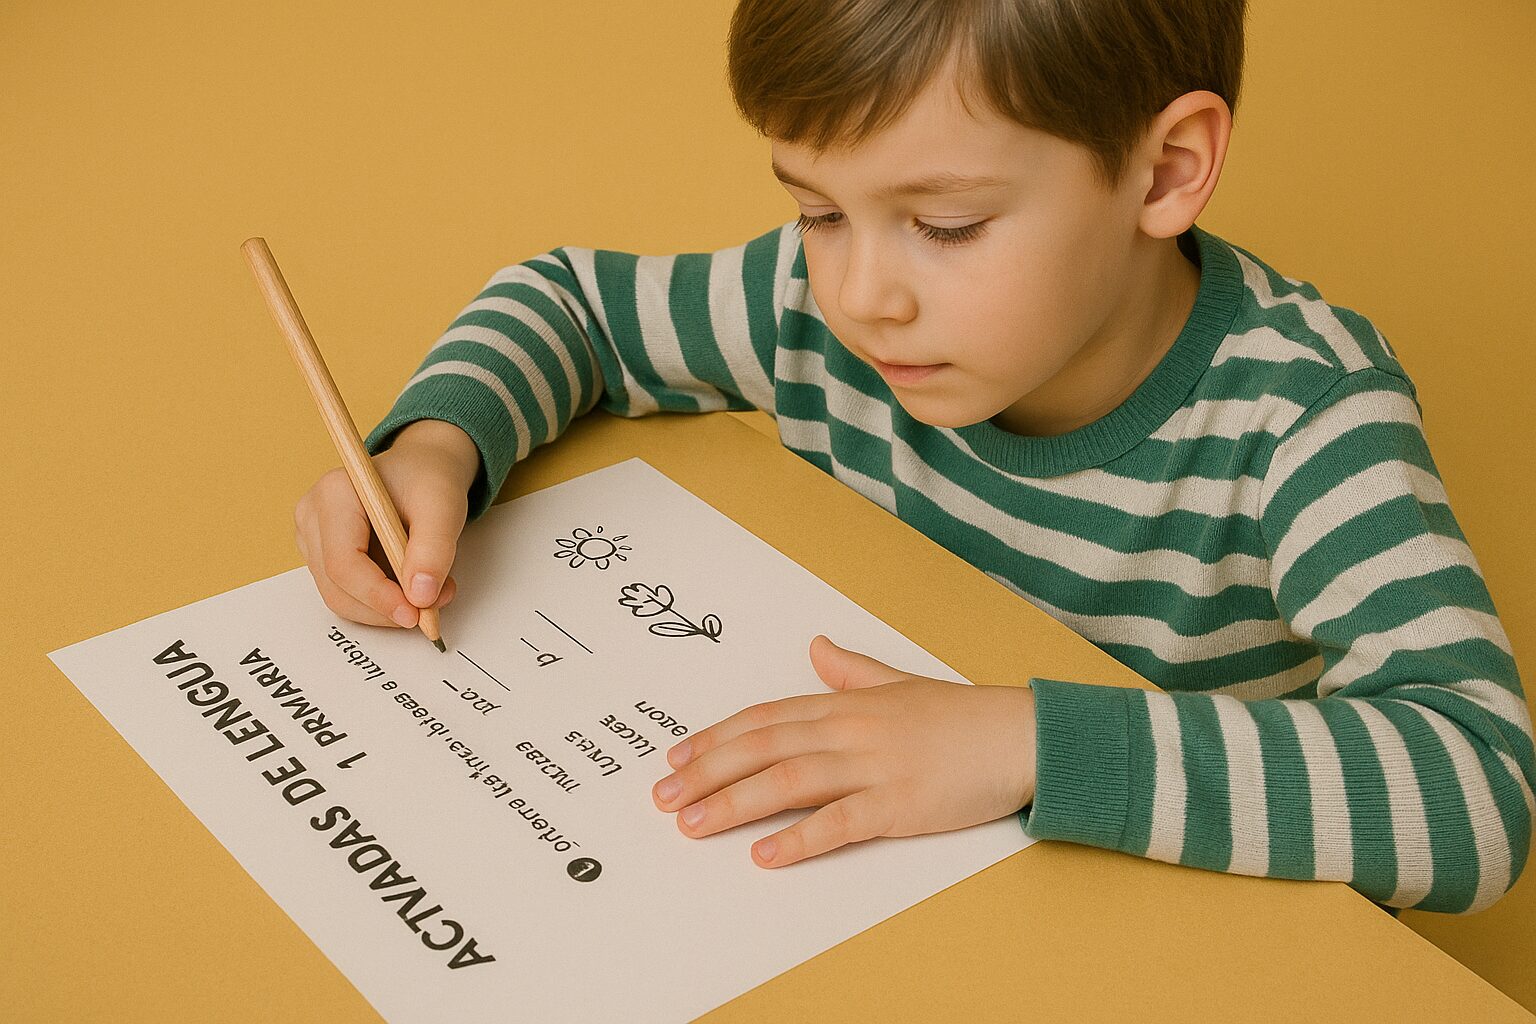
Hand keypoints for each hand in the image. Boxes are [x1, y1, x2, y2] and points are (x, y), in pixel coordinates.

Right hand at [293, 418, 479, 627]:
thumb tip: (421, 596)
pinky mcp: (321, 554)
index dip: (377, 595)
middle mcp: (312, 515)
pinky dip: (379, 601)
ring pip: (340, 596)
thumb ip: (434, 550)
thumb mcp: (444, 507)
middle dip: (385, 607)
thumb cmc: (428, 480)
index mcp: (334, 493)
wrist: (422, 470)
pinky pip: (345, 593)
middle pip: (336, 586)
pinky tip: (408, 586)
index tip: (414, 613)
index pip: (343, 562)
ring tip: (429, 593)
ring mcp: (311, 537)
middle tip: (431, 608)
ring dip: (384, 608)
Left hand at [651, 634, 1035, 867]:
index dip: (716, 737)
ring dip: (734, 804)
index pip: (765, 717)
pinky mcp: (899, 804)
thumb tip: (816, 647)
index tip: (677, 758)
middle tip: (664, 798)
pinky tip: (764, 854)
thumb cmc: (961, 716)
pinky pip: (838, 822)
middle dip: (707, 772)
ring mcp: (873, 766)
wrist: (1019, 736)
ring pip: (788, 781)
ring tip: (693, 825)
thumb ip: (852, 670)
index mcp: (847, 703)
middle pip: (763, 747)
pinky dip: (797, 839)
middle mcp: (850, 729)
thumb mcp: (900, 684)